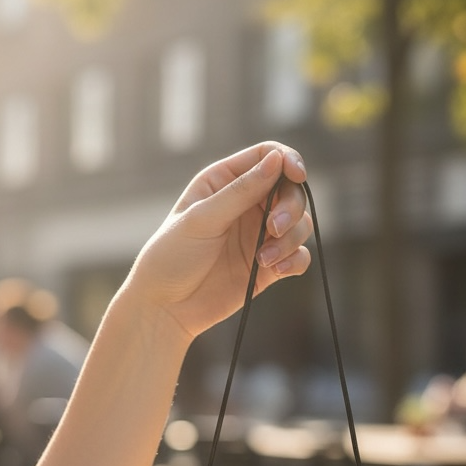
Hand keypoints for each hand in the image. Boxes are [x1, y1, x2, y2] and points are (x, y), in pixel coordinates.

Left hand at [127, 142, 311, 342]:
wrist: (166, 308)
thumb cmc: (172, 257)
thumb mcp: (202, 219)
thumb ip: (241, 191)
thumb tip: (277, 160)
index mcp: (225, 182)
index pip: (268, 156)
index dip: (288, 161)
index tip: (297, 175)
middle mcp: (247, 204)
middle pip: (291, 191)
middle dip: (290, 208)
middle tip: (273, 229)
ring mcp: (260, 236)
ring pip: (299, 224)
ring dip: (290, 239)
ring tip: (264, 259)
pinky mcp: (269, 266)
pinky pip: (299, 255)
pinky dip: (295, 260)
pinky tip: (277, 270)